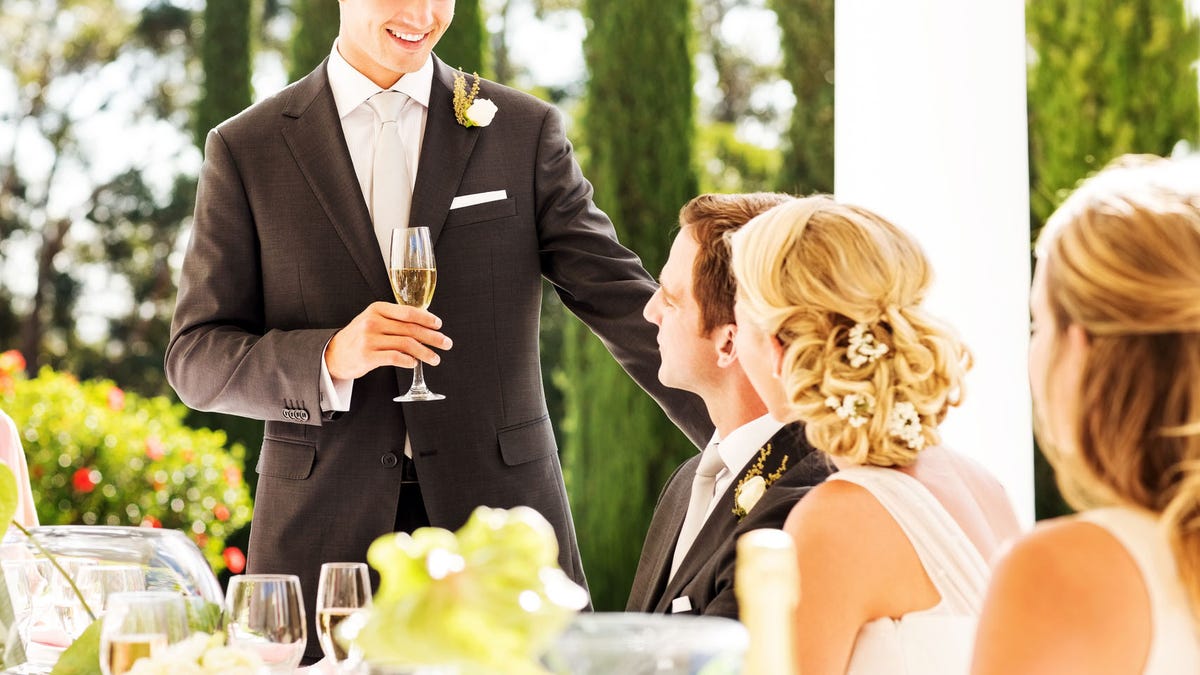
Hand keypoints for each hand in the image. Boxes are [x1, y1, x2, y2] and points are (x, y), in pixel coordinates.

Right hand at [325, 302, 452, 379]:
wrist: (333, 354)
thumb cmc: (359, 337)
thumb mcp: (373, 320)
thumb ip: (395, 320)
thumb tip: (425, 325)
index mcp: (377, 309)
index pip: (408, 312)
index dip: (427, 318)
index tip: (439, 325)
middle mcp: (373, 322)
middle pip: (410, 329)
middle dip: (432, 337)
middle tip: (446, 344)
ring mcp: (369, 339)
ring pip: (406, 344)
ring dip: (425, 352)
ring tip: (435, 358)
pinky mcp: (367, 356)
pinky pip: (395, 358)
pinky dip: (409, 361)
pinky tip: (415, 364)